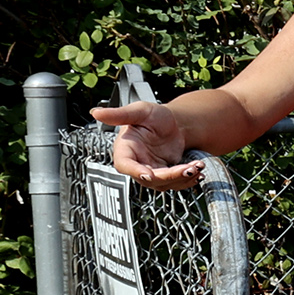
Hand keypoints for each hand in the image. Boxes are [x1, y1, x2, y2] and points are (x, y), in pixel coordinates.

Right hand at [90, 101, 204, 189]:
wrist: (174, 124)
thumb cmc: (154, 116)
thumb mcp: (139, 111)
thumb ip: (119, 114)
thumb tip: (95, 112)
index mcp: (125, 149)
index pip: (125, 165)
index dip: (135, 171)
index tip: (149, 174)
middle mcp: (136, 164)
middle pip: (149, 178)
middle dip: (170, 175)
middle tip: (189, 168)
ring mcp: (151, 172)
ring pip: (164, 184)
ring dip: (182, 178)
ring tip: (198, 166)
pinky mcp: (165, 176)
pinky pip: (175, 183)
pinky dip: (188, 179)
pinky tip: (198, 169)